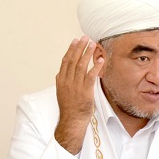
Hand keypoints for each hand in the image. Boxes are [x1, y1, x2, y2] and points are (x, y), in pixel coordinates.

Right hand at [53, 37, 104, 154]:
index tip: (75, 41)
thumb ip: (60, 82)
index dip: (71, 50)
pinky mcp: (85, 91)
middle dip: (79, 47)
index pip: (65, 61)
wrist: (71, 120)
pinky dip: (95, 67)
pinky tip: (100, 60)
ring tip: (93, 44)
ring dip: (87, 53)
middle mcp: (67, 81)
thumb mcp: (61, 93)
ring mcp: (76, 86)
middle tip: (85, 38)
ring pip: (81, 65)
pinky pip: (90, 76)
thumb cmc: (68, 108)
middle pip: (73, 60)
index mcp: (61, 80)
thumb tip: (58, 74)